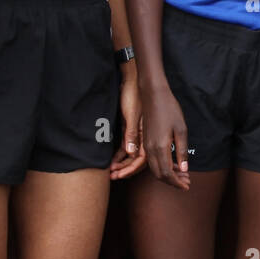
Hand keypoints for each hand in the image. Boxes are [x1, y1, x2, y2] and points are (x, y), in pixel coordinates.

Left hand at [110, 63, 145, 179]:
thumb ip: (132, 134)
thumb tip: (131, 153)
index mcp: (148, 135)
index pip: (141, 159)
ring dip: (122, 164)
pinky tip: (113, 161)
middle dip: (126, 170)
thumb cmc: (133, 96)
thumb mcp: (131, 115)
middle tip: (113, 177)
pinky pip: (127, 146)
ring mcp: (138, 134)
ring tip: (111, 172)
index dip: (131, 169)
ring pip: (132, 155)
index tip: (121, 176)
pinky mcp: (131, 129)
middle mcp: (145, 137)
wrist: (133, 81)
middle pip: (137, 160)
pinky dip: (120, 154)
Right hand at [140, 77, 189, 189]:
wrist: (153, 94)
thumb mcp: (181, 129)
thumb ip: (182, 151)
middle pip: (159, 174)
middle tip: (186, 182)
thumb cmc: (169, 109)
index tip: (186, 186)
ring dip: (167, 175)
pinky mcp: (145, 141)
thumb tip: (184, 169)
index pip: (167, 173)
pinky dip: (161, 166)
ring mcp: (146, 145)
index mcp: (160, 147)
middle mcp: (150, 149)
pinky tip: (172, 163)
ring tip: (181, 175)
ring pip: (154, 168)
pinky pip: (151, 160)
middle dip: (172, 182)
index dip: (177, 182)